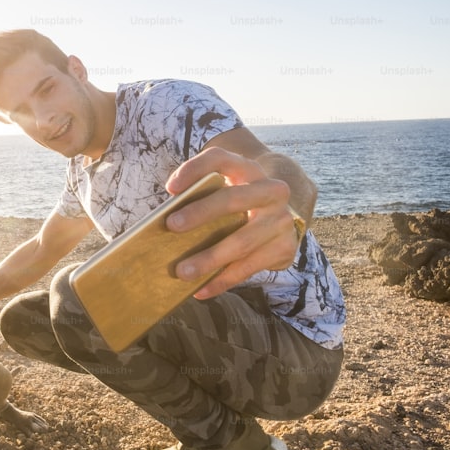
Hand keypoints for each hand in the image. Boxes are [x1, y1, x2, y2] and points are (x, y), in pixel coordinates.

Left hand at [164, 146, 301, 298]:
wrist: (279, 217)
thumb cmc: (235, 202)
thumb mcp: (222, 188)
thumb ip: (198, 194)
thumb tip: (165, 219)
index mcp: (248, 169)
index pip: (220, 159)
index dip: (194, 169)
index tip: (170, 188)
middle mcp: (270, 190)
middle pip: (232, 198)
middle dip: (200, 212)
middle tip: (171, 226)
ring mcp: (281, 219)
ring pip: (241, 241)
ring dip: (209, 259)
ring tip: (181, 272)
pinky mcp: (285, 247)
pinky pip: (248, 268)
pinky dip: (222, 281)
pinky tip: (200, 290)